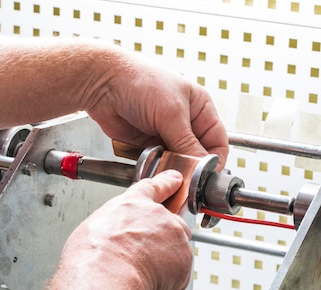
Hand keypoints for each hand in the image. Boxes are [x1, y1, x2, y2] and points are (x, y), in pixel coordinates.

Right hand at [61, 170, 192, 289]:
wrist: (106, 275)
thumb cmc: (93, 256)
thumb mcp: (95, 229)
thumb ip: (115, 228)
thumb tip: (116, 242)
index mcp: (133, 204)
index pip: (154, 187)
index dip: (166, 184)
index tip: (175, 180)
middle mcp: (158, 215)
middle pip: (171, 224)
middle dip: (163, 242)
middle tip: (142, 260)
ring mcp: (175, 235)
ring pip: (176, 252)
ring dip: (164, 266)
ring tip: (139, 278)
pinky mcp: (185, 258)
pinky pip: (178, 277)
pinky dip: (166, 288)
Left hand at [85, 47, 228, 170]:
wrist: (103, 83)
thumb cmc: (140, 81)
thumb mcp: (171, 113)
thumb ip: (188, 144)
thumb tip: (201, 167)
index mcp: (200, 108)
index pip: (217, 142)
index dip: (215, 160)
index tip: (208, 176)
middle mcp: (185, 121)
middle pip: (197, 155)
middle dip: (192, 167)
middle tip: (187, 179)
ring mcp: (166, 133)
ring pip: (178, 161)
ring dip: (173, 168)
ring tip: (168, 171)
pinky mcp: (148, 143)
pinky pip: (159, 162)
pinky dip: (158, 168)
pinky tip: (154, 167)